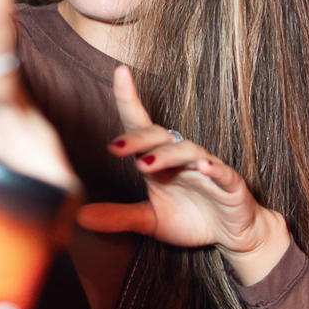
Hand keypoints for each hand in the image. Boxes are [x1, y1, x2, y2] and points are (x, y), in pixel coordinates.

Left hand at [76, 66, 289, 285]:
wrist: (230, 235)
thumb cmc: (190, 219)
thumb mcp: (149, 221)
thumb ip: (118, 216)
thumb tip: (78, 217)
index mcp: (159, 161)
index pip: (140, 126)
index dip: (130, 99)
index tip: (119, 72)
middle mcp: (181, 158)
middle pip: (159, 136)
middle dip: (138, 139)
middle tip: (115, 149)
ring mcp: (207, 168)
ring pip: (187, 152)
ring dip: (166, 156)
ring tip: (145, 165)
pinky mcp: (230, 184)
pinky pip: (222, 172)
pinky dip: (214, 169)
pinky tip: (204, 167)